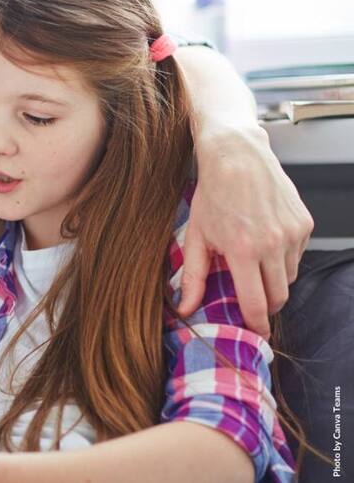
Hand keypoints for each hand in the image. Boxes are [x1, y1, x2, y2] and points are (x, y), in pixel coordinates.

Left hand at [177, 124, 312, 337]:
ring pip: (289, 277)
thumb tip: (186, 309)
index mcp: (243, 251)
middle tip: (251, 302)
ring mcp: (293, 233)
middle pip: (278, 296)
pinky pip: (297, 255)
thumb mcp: (196, 236)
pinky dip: (283, 258)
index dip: (257, 325)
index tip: (255, 334)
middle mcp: (273, 244)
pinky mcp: (304, 223)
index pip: (256, 303)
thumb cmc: (212, 195)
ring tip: (253, 264)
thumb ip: (193, 277)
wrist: (237, 156)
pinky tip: (264, 242)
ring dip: (274, 280)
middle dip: (265, 305)